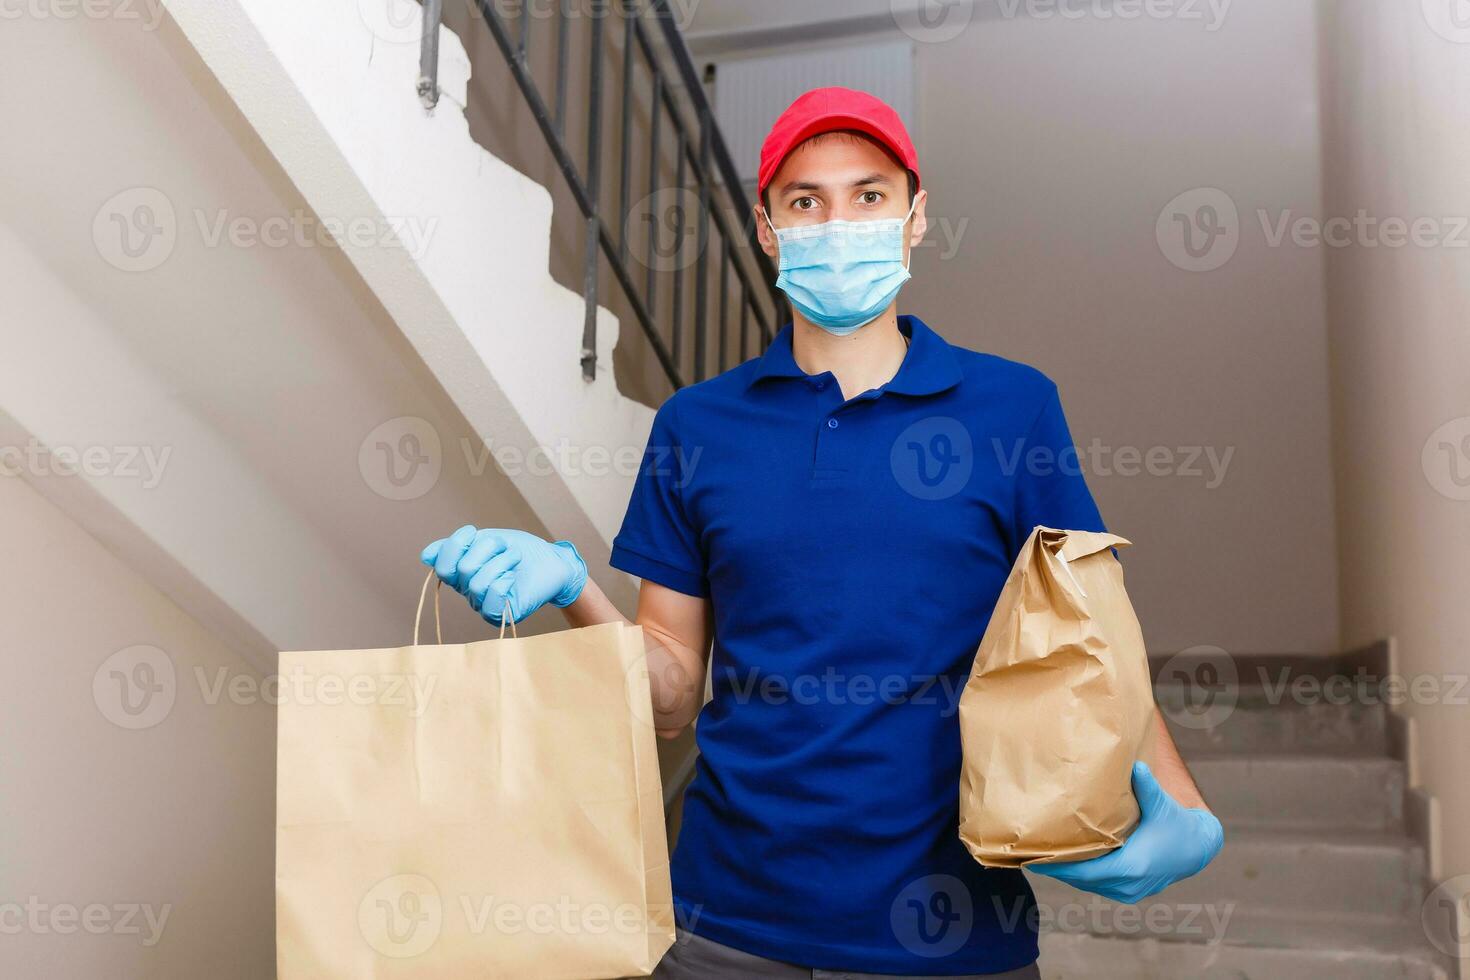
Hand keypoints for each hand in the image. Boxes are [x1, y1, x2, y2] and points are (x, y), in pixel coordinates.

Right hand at [420, 525, 587, 625]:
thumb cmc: (520, 550)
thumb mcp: (484, 540)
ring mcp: (486, 605)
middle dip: (486, 549)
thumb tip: (425, 556)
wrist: (552, 560)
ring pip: (478, 583)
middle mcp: (470, 593)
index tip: (473, 532)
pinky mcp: (505, 614)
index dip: (456, 544)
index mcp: (462, 575)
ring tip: (514, 558)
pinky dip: (503, 582)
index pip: (443, 565)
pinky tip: (513, 576)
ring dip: (501, 561)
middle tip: (503, 546)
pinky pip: (492, 601)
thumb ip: (455, 547)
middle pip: (463, 570)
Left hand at [1028, 761, 1223, 904]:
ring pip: (1089, 885)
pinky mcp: (1130, 891)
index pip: (1084, 872)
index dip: (1057, 868)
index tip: (1033, 860)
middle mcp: (1129, 884)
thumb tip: (1137, 766)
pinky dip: (1082, 876)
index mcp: (1131, 866)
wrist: (1196, 847)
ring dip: (1068, 873)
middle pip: (1081, 880)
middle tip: (1029, 852)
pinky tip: (1067, 862)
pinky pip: (1099, 885)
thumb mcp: (1162, 805)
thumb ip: (1147, 787)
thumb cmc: (1177, 824)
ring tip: (1042, 856)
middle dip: (1056, 868)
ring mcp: (1130, 891)